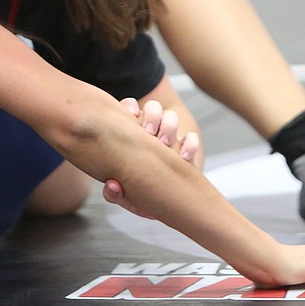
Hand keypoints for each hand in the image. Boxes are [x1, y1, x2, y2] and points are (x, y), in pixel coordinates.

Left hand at [102, 98, 201, 217]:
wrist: (166, 199)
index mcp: (132, 134)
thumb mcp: (125, 196)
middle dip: (151, 115)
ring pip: (171, 117)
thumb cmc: (139, 192)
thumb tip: (112, 186)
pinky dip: (189, 144)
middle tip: (148, 131)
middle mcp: (152, 131)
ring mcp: (171, 138)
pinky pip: (191, 138)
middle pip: (153, 108)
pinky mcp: (187, 149)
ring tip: (164, 142)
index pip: (129, 107)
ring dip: (169, 126)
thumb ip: (114, 194)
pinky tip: (183, 157)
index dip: (129, 106)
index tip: (131, 115)